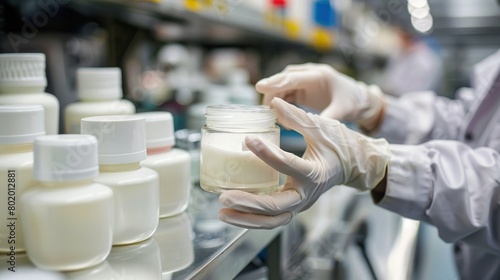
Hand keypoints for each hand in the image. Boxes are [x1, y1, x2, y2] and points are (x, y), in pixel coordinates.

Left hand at [217, 98, 389, 228]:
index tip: (247, 140)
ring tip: (222, 213)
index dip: (266, 153)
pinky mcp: (293, 206)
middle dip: (249, 204)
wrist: (354, 165)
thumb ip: (296, 116)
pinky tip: (233, 213)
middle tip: (224, 197)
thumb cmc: (339, 145)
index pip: (288, 165)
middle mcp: (306, 194)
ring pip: (272, 220)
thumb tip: (273, 102)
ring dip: (246, 219)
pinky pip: (272, 218)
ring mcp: (300, 204)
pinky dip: (252, 219)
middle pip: (276, 206)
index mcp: (315, 173)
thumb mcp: (321, 127)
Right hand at [256, 63, 384, 130]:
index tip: (260, 86)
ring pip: (283, 87)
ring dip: (276, 99)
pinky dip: (281, 104)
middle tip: (263, 108)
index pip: (293, 77)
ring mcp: (306, 82)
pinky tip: (281, 118)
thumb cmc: (353, 102)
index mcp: (320, 76)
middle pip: (285, 79)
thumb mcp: (343, 111)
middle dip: (271, 90)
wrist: (359, 99)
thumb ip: (327, 118)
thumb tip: (312, 129)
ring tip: (272, 116)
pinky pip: (287, 94)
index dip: (276, 82)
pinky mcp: (303, 89)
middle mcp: (310, 75)